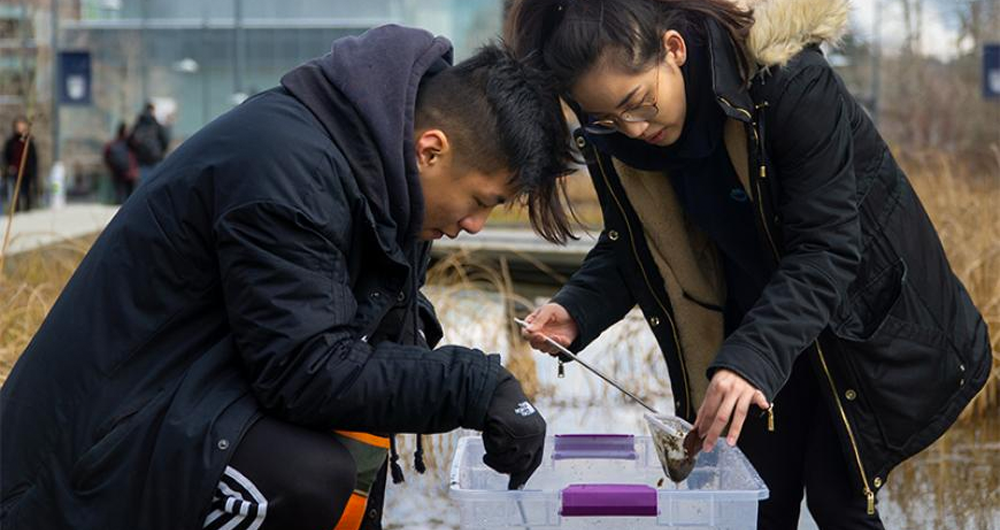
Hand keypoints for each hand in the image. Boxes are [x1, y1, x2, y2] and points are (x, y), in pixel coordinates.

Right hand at [481, 367, 545, 488]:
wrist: (492, 388)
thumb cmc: (500, 412)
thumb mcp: (515, 431)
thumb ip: (518, 450)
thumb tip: (515, 484)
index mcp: (539, 432)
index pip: (534, 462)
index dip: (523, 476)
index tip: (514, 487)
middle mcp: (535, 433)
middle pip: (521, 464)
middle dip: (503, 466)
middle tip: (489, 458)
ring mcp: (524, 432)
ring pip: (508, 459)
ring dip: (494, 456)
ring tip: (488, 445)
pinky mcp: (509, 429)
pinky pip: (496, 449)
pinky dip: (489, 445)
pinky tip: (488, 433)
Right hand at [521, 303, 577, 356]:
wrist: (572, 315)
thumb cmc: (556, 310)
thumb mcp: (548, 310)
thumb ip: (539, 319)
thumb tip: (528, 330)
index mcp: (532, 326)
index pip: (526, 334)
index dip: (529, 336)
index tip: (537, 334)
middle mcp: (537, 337)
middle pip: (534, 344)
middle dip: (539, 342)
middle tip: (545, 338)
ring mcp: (547, 343)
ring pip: (545, 349)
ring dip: (550, 345)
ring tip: (557, 337)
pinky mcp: (558, 347)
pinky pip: (557, 350)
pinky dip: (560, 346)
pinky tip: (563, 339)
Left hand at [693, 369, 769, 452]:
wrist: (742, 362)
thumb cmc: (726, 378)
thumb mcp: (713, 388)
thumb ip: (705, 407)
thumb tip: (696, 425)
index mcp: (717, 389)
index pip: (709, 411)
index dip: (704, 425)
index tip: (700, 436)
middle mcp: (730, 390)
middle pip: (721, 415)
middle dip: (713, 432)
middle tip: (708, 445)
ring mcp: (743, 391)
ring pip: (739, 413)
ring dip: (735, 429)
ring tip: (730, 442)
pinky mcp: (755, 391)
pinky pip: (759, 397)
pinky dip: (762, 402)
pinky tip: (763, 407)